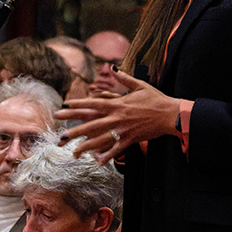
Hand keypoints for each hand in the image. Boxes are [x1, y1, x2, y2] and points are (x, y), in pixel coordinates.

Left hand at [56, 72, 178, 163]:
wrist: (171, 114)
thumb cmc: (156, 99)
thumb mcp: (140, 85)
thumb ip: (124, 78)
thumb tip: (113, 68)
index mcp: (118, 103)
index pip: (93, 103)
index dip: (78, 104)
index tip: (64, 105)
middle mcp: (117, 117)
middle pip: (91, 124)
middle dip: (74, 130)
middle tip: (60, 135)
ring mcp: (123, 129)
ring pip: (101, 139)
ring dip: (86, 147)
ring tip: (73, 153)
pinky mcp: (131, 139)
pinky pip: (117, 149)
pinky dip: (108, 156)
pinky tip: (97, 163)